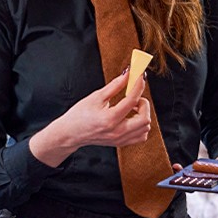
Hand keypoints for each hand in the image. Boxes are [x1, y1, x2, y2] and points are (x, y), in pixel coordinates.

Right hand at [30, 71, 152, 164]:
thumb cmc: (80, 115)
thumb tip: (128, 74)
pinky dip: (140, 126)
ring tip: (131, 108)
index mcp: (109, 118)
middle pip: (145, 118)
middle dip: (143, 104)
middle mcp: (117, 131)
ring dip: (143, 115)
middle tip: (134, 97)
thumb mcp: (96, 97)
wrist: (71, 133)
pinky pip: (141, 136)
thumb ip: (115, 85)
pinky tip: (131, 118)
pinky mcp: (121, 143)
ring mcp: (120, 139)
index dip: (138, 85)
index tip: (140, 76)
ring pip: (145, 128)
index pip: (132, 100)